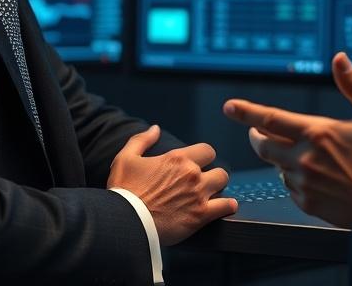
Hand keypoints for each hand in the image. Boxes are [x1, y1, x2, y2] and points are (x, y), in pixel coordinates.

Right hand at [106, 125, 236, 245]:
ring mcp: (198, 195)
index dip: (203, 158)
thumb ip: (142, 140)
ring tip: (210, 196)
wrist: (124, 222)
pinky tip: (223, 207)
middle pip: (219, 168)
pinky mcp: (200, 216)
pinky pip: (227, 206)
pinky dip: (227, 206)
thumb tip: (155, 128)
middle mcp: (192, 174)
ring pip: (223, 184)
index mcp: (177, 159)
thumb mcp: (126, 159)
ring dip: (218, 189)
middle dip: (212, 174)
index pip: (207, 150)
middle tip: (202, 183)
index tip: (197, 165)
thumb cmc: (124, 190)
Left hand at [223, 52, 351, 227]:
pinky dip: (293, 178)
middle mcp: (304, 158)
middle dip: (256, 136)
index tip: (230, 107)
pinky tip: (311, 176)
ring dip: (279, 157)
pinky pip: (290, 188)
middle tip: (258, 131)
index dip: (246, 112)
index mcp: (317, 132)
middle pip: (263, 146)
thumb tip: (340, 59)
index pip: (270, 119)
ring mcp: (304, 184)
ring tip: (295, 153)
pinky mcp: (308, 204)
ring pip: (276, 167)